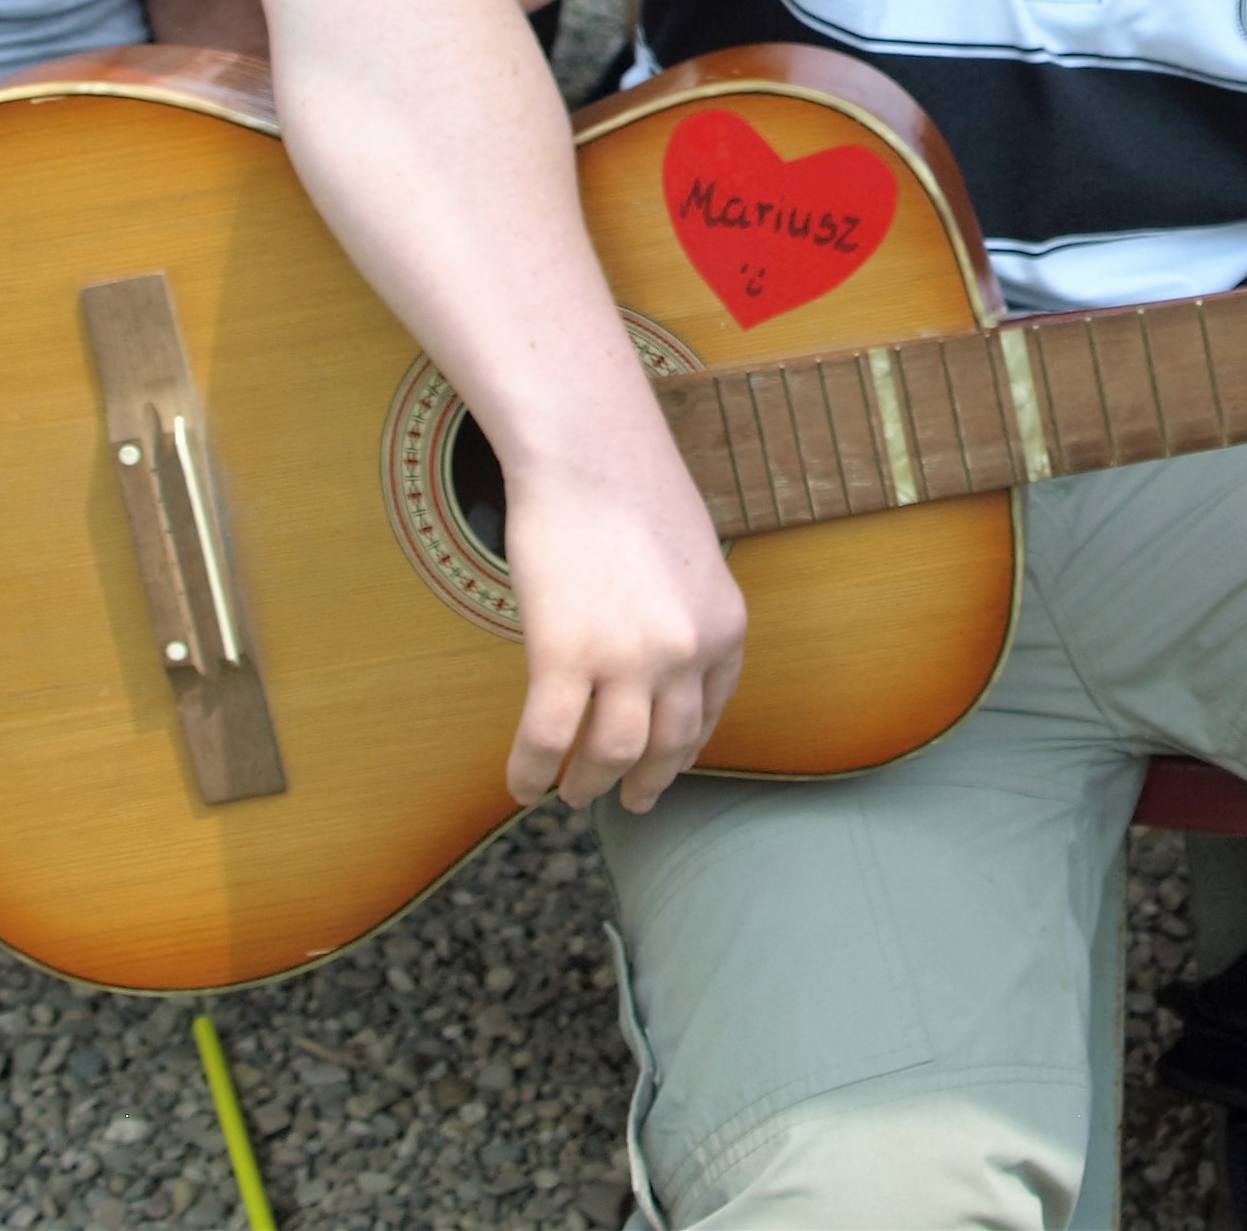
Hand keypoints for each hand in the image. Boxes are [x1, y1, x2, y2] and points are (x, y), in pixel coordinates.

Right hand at [498, 433, 748, 814]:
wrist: (588, 446)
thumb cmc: (632, 485)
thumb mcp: (691, 555)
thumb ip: (686, 609)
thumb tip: (663, 652)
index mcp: (725, 624)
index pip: (713, 708)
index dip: (688, 746)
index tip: (667, 764)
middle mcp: (686, 650)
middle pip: (669, 745)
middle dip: (647, 782)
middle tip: (627, 800)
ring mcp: (627, 657)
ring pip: (613, 755)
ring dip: (591, 784)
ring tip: (572, 795)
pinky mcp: (565, 654)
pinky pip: (547, 739)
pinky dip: (531, 772)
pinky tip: (521, 785)